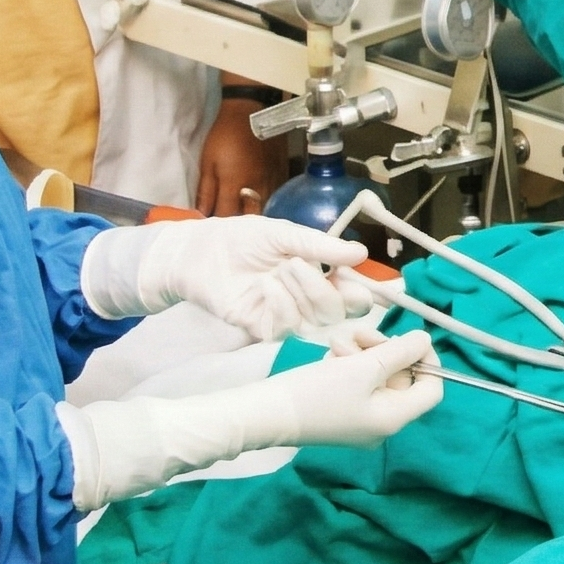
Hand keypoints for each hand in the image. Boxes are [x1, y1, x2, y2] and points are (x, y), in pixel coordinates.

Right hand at [58, 329, 441, 508]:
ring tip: (339, 344)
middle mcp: (382, 423)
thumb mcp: (362, 368)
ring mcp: (360, 418)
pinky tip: (330, 354)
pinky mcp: (340, 411)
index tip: (409, 336)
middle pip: (404, 378)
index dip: (427, 359)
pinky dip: (348, 363)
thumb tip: (425, 339)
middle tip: (360, 335)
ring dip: (363, 351)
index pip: (432, 390)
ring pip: (378, 375)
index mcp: (394, 418)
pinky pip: (357, 381)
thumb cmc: (315, 393)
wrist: (264, 415)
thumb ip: (399, 352)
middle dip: (385, 350)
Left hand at [81, 216, 375, 342]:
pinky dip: (283, 307)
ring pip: (316, 320)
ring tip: (280, 269)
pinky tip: (266, 288)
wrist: (199, 252)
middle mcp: (308, 299)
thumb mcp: (285, 234)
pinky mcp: (264, 328)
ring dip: (303, 293)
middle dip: (325, 289)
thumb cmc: (242, 239)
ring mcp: (287, 315)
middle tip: (299, 264)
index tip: (363, 284)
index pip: (354, 294)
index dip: (364, 293)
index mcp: (320, 274)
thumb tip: (361, 253)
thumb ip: (321, 246)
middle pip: (340, 312)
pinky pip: (288, 329)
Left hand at [196, 88, 284, 214]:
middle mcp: (255, 187)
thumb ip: (206, 190)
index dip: (219, 224)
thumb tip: (202, 213)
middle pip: (250, 218)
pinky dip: (268, 204)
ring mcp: (272, 181)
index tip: (213, 226)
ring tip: (246, 217)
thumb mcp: (208, 161)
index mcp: (234, 184)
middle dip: (239, 224)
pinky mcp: (282, 174)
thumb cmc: (224, 136)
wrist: (251, 112)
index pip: (227, 215)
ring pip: (265, 209)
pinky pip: (276, 197)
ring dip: (255, 215)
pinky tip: (261, 203)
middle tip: (231, 224)